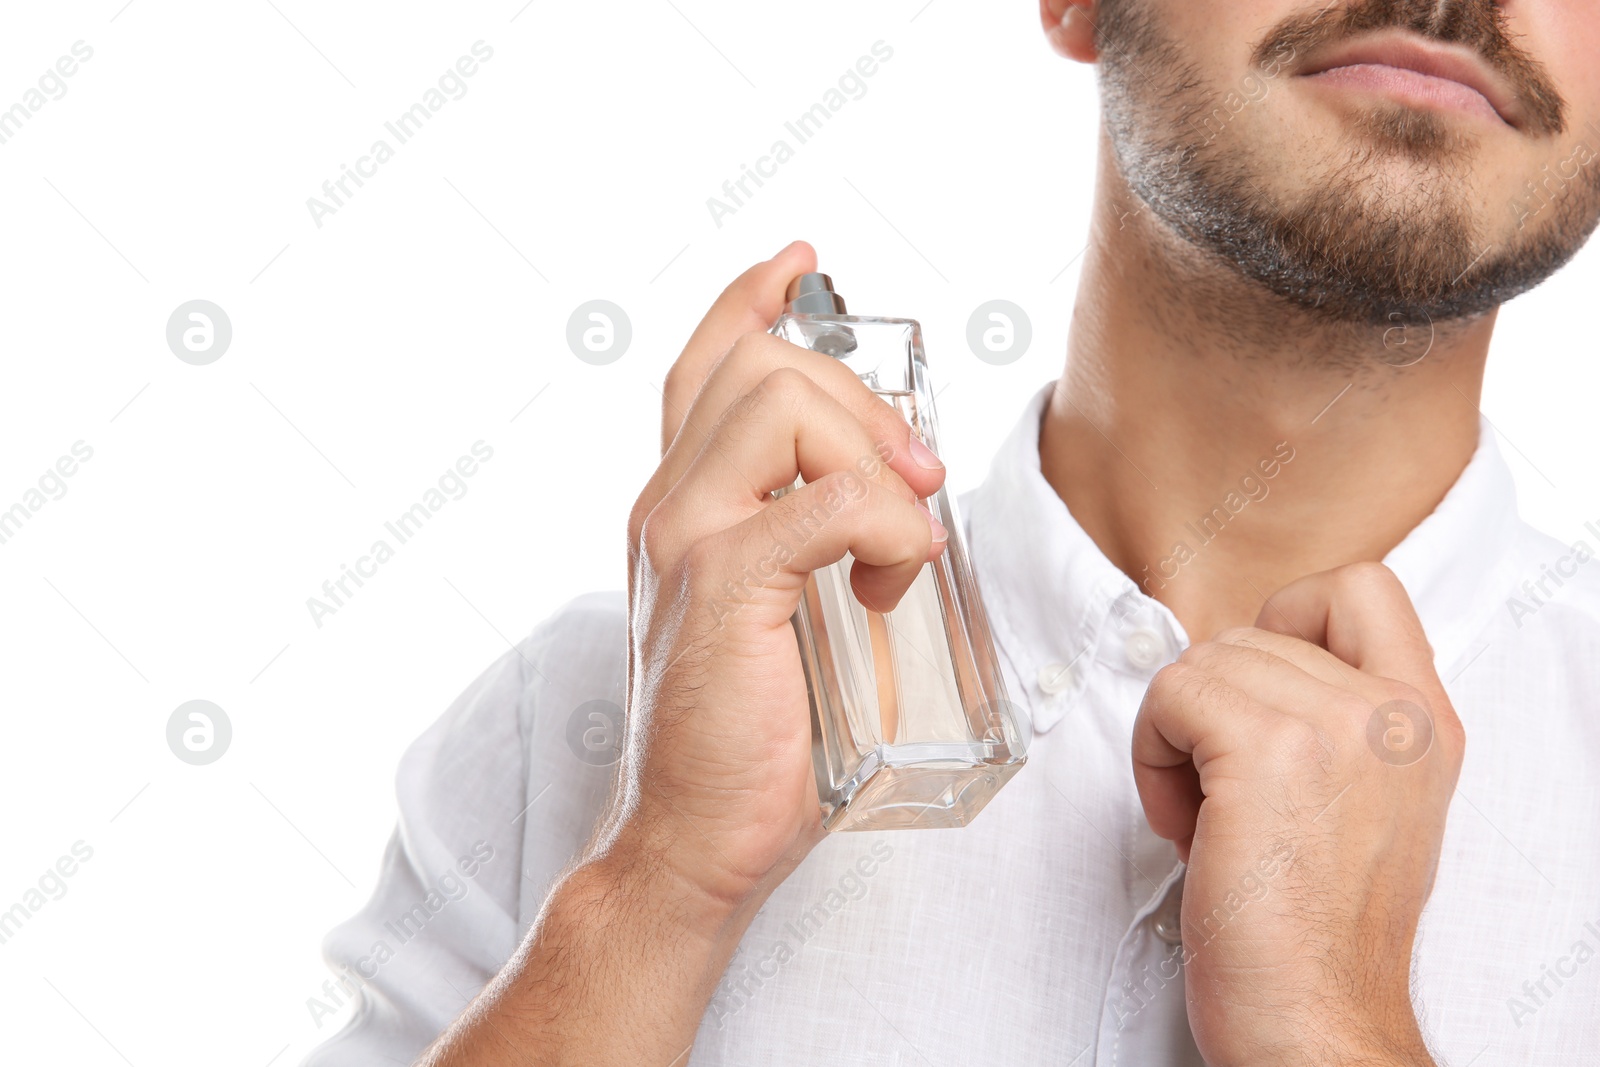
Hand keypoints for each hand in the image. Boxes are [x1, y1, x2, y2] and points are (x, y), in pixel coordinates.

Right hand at [420, 244, 948, 1066]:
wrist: (695, 838)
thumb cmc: (750, 734)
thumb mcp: (777, 612)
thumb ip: (806, 537)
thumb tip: (900, 489)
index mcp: (678, 501)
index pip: (702, 365)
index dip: (753, 299)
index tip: (804, 261)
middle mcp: (666, 502)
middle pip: (760, 365)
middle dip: (862, 400)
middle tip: (915, 477)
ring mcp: (683, 538)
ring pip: (780, 405)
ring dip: (871, 457)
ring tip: (899, 541)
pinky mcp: (718, 587)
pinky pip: (821, 503)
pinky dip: (885, 525)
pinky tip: (893, 574)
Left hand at [1133, 562, 1463, 1065]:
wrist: (1317, 1022)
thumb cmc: (1317, 934)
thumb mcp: (1364, 806)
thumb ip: (1333, 725)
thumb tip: (1242, 672)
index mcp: (1423, 722)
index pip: (1362, 587)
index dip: (1287, 616)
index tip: (1258, 698)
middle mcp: (1391, 714)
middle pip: (1249, 633)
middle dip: (1212, 710)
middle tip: (1223, 797)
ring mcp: (1334, 726)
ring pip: (1201, 663)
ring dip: (1176, 738)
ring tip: (1207, 817)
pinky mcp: (1266, 751)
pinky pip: (1169, 696)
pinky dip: (1151, 757)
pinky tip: (1186, 825)